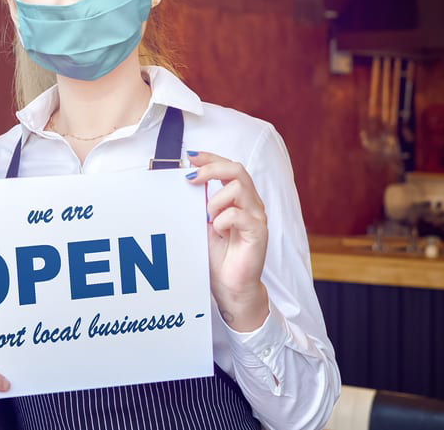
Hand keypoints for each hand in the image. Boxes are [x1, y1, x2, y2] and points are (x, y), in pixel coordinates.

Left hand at [186, 151, 270, 332]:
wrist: (230, 286)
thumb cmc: (218, 256)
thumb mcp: (203, 223)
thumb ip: (200, 202)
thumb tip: (185, 179)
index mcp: (239, 198)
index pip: (229, 167)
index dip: (210, 157)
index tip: (190, 156)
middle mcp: (251, 203)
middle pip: (237, 169)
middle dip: (211, 168)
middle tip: (191, 178)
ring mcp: (257, 216)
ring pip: (238, 187)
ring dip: (215, 199)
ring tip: (209, 217)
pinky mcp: (258, 232)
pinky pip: (238, 214)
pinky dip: (221, 220)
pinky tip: (217, 232)